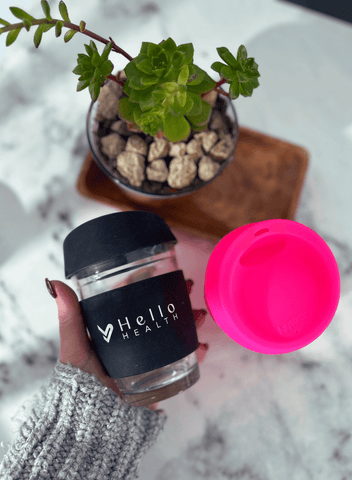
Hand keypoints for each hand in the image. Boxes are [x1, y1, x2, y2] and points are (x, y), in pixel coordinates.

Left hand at [47, 279, 208, 410]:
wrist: (92, 423)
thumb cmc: (79, 384)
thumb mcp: (75, 348)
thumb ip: (70, 318)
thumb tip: (54, 283)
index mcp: (114, 330)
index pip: (132, 299)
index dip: (148, 283)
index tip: (161, 271)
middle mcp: (133, 341)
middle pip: (159, 314)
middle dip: (176, 300)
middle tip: (188, 288)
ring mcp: (148, 359)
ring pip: (174, 334)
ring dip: (189, 322)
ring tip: (199, 315)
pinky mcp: (159, 377)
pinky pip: (181, 363)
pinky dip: (194, 354)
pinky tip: (202, 347)